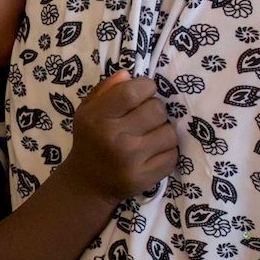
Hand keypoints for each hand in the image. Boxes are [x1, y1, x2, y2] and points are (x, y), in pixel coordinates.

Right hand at [65, 72, 178, 202]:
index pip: (134, 91)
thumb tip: (129, 75)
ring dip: (162, 132)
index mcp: (97, 118)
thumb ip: (107, 89)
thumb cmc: (91, 140)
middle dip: (154, 111)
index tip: (143, 94)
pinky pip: (173, 155)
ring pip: (169, 133)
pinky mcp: (144, 178)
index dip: (146, 88)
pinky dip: (166, 152)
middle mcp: (113, 138)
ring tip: (148, 137)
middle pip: (157, 110)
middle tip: (144, 120)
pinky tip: (152, 154)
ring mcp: (130, 160)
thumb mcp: (88, 110)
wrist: (86, 184)